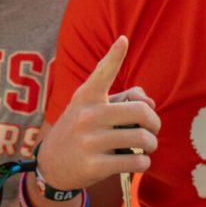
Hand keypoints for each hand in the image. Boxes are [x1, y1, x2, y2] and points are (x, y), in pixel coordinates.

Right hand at [37, 36, 159, 191]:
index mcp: (87, 97)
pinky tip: (137, 161)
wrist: (50, 165)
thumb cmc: (78, 130)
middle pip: (141, 112)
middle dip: (155, 123)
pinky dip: (144, 163)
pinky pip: (136, 162)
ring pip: (142, 139)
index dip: (114, 56)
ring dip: (151, 145)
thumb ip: (121, 98)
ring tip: (145, 147)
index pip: (102, 73)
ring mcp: (90, 141)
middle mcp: (88, 116)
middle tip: (152, 130)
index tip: (123, 40)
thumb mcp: (89, 108)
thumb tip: (151, 103)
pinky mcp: (95, 166)